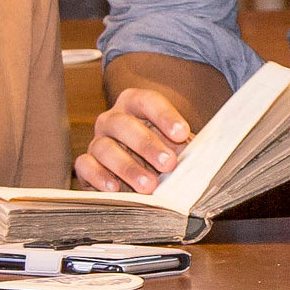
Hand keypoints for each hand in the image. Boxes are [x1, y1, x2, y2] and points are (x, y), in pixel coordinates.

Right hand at [79, 87, 194, 192]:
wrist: (140, 175)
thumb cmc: (162, 154)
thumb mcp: (177, 147)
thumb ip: (187, 147)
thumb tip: (204, 155)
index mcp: (136, 106)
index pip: (148, 101)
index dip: (164, 115)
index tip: (182, 133)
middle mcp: (113, 120)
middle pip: (123, 124)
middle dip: (147, 144)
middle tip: (169, 164)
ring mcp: (97, 141)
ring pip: (104, 147)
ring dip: (128, 167)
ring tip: (149, 185)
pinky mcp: (85, 164)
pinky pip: (85, 166)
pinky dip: (99, 177)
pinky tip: (115, 188)